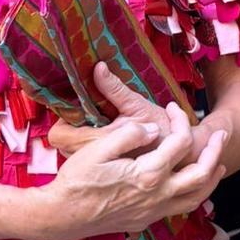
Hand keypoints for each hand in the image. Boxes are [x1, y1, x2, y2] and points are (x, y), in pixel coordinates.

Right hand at [38, 101, 226, 239]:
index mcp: (147, 174)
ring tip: (220, 164)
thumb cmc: (76, 180)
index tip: (171, 107)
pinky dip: (194, 195)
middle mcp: (157, 195)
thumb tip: (152, 128)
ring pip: (196, 197)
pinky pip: (181, 208)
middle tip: (220, 135)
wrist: (62, 217)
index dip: (179, 120)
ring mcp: (153, 211)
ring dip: (211, 179)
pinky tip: (191, 186)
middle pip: (201, 174)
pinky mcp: (146, 220)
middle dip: (214, 152)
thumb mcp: (98, 149)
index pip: (179, 142)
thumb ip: (130, 134)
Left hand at [48, 62, 169, 159]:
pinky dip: (90, 150)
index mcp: (98, 141)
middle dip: (71, 130)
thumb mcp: (138, 106)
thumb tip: (98, 68)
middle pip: (62, 144)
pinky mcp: (107, 171)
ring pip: (72, 153)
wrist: (182, 156)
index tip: (74, 112)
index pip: (57, 135)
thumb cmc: (162, 130)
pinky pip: (86, 160)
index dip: (61, 122)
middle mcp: (95, 157)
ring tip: (98, 128)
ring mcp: (100, 167)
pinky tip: (106, 140)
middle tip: (87, 118)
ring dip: (80, 140)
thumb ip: (115, 89)